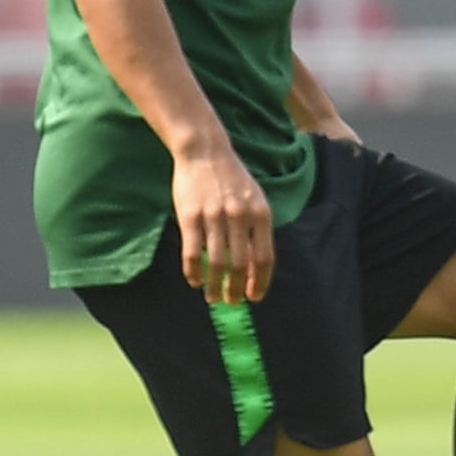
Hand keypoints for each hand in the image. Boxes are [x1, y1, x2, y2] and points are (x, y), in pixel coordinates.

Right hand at [173, 145, 275, 305]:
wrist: (206, 153)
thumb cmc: (233, 180)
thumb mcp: (256, 201)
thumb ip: (257, 230)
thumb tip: (256, 266)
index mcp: (261, 214)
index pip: (264, 257)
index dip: (260, 281)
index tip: (255, 297)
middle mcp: (240, 217)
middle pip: (241, 264)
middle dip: (237, 289)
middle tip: (232, 302)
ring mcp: (214, 217)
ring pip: (216, 262)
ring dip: (215, 286)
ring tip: (213, 298)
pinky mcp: (190, 217)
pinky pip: (192, 252)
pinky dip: (194, 272)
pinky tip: (195, 281)